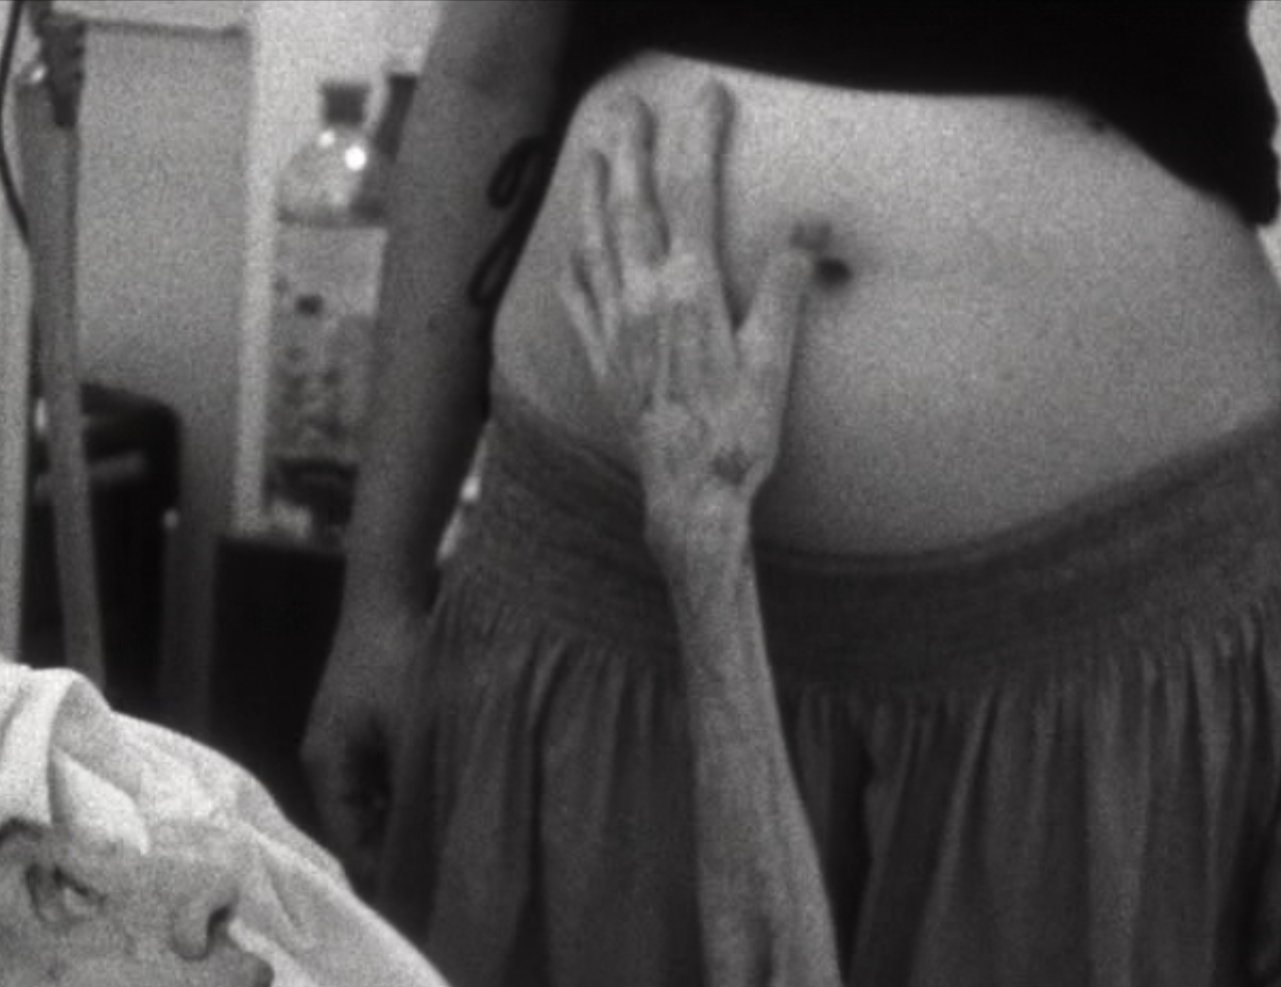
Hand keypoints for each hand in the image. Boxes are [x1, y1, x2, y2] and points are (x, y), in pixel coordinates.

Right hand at [298, 603, 422, 892]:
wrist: (390, 591)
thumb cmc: (403, 659)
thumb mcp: (418, 732)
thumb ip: (421, 793)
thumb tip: (437, 853)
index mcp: (328, 769)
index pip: (353, 849)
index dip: (389, 884)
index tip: (428, 918)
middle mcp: (328, 762)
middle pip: (361, 833)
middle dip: (400, 863)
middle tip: (446, 900)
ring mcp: (345, 744)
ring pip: (376, 808)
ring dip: (408, 830)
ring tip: (452, 865)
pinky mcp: (366, 728)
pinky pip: (386, 781)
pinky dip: (411, 800)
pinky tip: (448, 814)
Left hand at [559, 83, 820, 558]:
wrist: (689, 497)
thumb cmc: (738, 434)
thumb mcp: (775, 360)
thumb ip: (786, 286)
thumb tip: (812, 225)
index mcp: (692, 292)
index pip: (692, 194)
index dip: (698, 138)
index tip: (707, 96)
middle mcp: (643, 302)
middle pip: (631, 206)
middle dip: (630, 148)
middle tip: (628, 105)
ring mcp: (615, 331)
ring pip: (594, 245)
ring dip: (591, 194)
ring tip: (589, 155)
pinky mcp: (602, 363)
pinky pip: (577, 302)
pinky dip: (571, 265)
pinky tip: (568, 249)